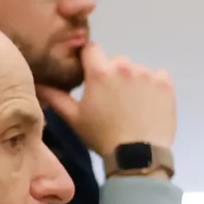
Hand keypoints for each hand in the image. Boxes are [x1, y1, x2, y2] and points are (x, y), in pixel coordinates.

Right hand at [39, 44, 177, 156]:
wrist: (139, 155)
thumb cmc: (102, 136)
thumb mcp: (74, 118)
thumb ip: (55, 97)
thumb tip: (37, 83)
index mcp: (100, 72)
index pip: (91, 48)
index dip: (90, 59)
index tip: (91, 74)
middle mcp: (124, 66)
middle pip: (116, 61)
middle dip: (112, 74)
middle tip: (112, 98)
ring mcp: (148, 73)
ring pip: (137, 69)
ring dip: (133, 80)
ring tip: (132, 105)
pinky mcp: (166, 84)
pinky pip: (159, 76)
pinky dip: (154, 85)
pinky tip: (149, 103)